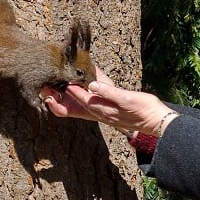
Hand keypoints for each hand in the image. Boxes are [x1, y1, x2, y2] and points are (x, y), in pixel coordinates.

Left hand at [42, 67, 177, 136]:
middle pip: (69, 105)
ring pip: (75, 105)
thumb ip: (109, 93)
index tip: (52, 79)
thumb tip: (92, 85)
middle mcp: (96, 111)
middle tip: (42, 87)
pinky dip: (78, 93)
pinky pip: (87, 102)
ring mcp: (100, 111)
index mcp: (100, 108)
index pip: (76, 96)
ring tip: (49, 88)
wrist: (157, 120)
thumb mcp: (127, 99)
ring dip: (62, 96)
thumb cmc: (143, 109)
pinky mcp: (105, 108)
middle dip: (55, 96)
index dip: (63, 87)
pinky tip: (74, 86)